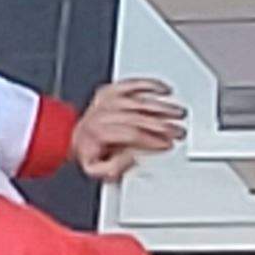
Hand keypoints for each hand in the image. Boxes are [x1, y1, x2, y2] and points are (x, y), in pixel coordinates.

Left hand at [71, 78, 186, 180]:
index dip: (152, 140)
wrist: (75, 135)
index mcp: (99, 132)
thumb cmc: (90, 152)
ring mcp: (108, 100)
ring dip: (163, 107)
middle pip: (138, 117)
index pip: (132, 134)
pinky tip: (165, 90)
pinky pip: (134, 83)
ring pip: (139, 101)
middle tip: (179, 131)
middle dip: (163, 125)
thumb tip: (133, 157)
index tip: (167, 144)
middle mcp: (103, 113)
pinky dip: (152, 84)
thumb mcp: (97, 171)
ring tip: (179, 114)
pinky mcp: (113, 90)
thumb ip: (115, 169)